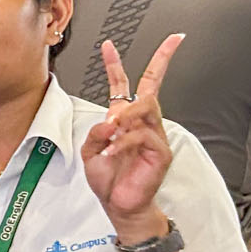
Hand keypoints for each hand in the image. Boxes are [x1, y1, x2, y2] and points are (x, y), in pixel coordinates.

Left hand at [83, 35, 181, 241]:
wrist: (119, 206)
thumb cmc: (108, 180)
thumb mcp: (90, 152)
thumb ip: (95, 134)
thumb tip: (108, 121)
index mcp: (124, 120)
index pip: (124, 85)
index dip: (115, 65)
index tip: (108, 45)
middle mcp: (142, 124)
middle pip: (151, 87)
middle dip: (159, 63)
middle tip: (150, 54)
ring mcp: (154, 136)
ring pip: (146, 107)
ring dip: (125, 115)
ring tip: (111, 131)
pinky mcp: (160, 152)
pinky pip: (143, 135)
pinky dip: (123, 142)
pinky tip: (112, 151)